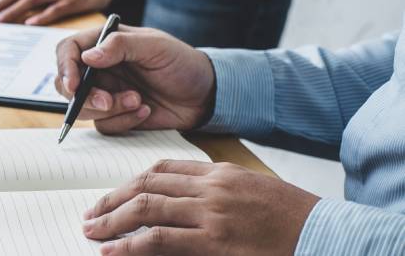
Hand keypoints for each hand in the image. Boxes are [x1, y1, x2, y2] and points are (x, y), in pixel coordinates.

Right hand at [55, 25, 214, 133]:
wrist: (205, 95)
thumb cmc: (182, 63)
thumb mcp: (155, 46)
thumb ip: (120, 46)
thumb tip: (87, 57)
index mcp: (104, 44)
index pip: (68, 51)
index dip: (65, 68)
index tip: (75, 86)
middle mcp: (100, 68)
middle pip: (67, 84)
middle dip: (84, 97)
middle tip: (107, 102)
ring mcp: (106, 92)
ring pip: (83, 109)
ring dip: (109, 109)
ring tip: (138, 102)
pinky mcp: (116, 115)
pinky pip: (104, 125)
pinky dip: (124, 121)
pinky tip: (145, 111)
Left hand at [83, 160, 319, 254]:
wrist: (325, 235)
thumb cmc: (292, 217)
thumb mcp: (252, 189)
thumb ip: (214, 190)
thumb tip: (175, 201)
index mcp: (219, 171)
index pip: (162, 168)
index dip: (130, 182)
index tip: (112, 194)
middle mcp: (211, 187)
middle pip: (147, 185)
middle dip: (112, 199)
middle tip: (90, 214)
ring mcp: (211, 213)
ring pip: (147, 209)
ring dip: (112, 221)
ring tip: (92, 232)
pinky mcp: (214, 242)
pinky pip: (159, 240)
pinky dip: (130, 246)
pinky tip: (112, 251)